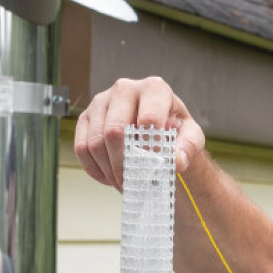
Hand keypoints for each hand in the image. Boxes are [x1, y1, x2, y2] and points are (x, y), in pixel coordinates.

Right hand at [74, 77, 205, 189]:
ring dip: (109, 170)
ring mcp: (101, 102)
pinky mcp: (86, 118)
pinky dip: (95, 169)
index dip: (151, 149)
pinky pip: (82, 148)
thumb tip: (176, 162)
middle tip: (134, 183)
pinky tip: (110, 177)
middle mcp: (124, 88)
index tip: (155, 167)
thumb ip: (187, 148)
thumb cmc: (175, 129)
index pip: (148, 119)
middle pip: (115, 131)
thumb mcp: (190, 137)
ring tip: (125, 184)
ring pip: (95, 142)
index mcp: (154, 88)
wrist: (158, 127)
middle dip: (125, 164)